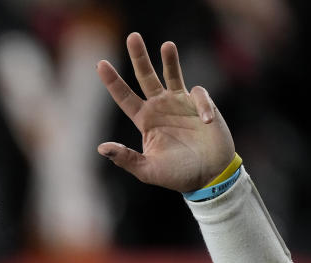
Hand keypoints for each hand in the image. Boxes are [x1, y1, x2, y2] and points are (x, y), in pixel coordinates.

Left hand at [96, 33, 234, 191]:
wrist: (209, 177)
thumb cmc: (177, 175)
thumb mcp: (147, 170)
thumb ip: (126, 158)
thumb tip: (101, 148)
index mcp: (144, 120)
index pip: (124, 97)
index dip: (112, 81)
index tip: (100, 64)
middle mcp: (160, 107)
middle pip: (145, 77)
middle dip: (139, 57)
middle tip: (132, 36)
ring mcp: (181, 103)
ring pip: (172, 74)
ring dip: (170, 60)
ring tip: (167, 46)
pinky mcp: (202, 105)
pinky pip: (200, 95)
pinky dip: (202, 105)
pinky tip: (206, 122)